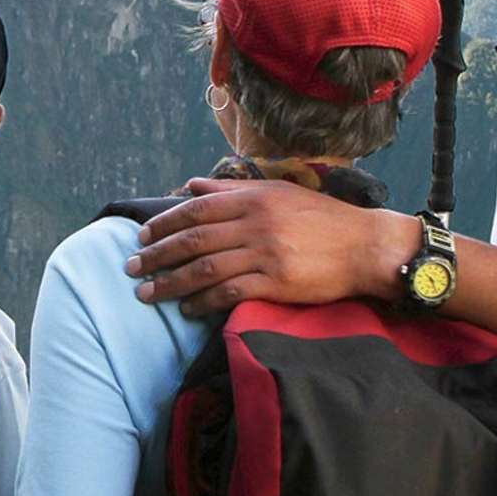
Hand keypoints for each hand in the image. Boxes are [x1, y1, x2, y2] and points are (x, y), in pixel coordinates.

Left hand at [123, 178, 420, 317]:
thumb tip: (190, 186)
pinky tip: (187, 308)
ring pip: (205, 268)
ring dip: (171, 283)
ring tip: (148, 294)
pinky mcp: (277, 282)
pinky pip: (230, 293)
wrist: (365, 247)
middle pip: (193, 240)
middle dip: (157, 255)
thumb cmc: (321, 219)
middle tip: (131, 269)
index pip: (196, 210)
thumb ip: (231, 191)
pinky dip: (203, 301)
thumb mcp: (277, 193)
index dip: (164, 224)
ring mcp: (266, 254)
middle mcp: (255, 223)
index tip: (141, 237)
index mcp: (253, 198)